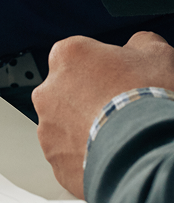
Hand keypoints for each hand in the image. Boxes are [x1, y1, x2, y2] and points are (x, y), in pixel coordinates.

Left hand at [32, 32, 173, 198]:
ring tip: (118, 134)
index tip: (118, 77)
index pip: (78, 55)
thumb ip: (139, 42)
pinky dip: (86, 156)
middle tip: (119, 108)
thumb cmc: (147, 102)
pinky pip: (69, 155)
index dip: (102, 67)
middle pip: (67, 90)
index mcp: (67, 56)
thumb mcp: (155, 54)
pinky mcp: (55, 160)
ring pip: (65, 124)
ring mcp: (48, 128)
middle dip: (89, 98)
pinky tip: (111, 153)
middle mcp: (48, 91)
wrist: (145, 152)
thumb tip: (139, 44)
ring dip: (85, 127)